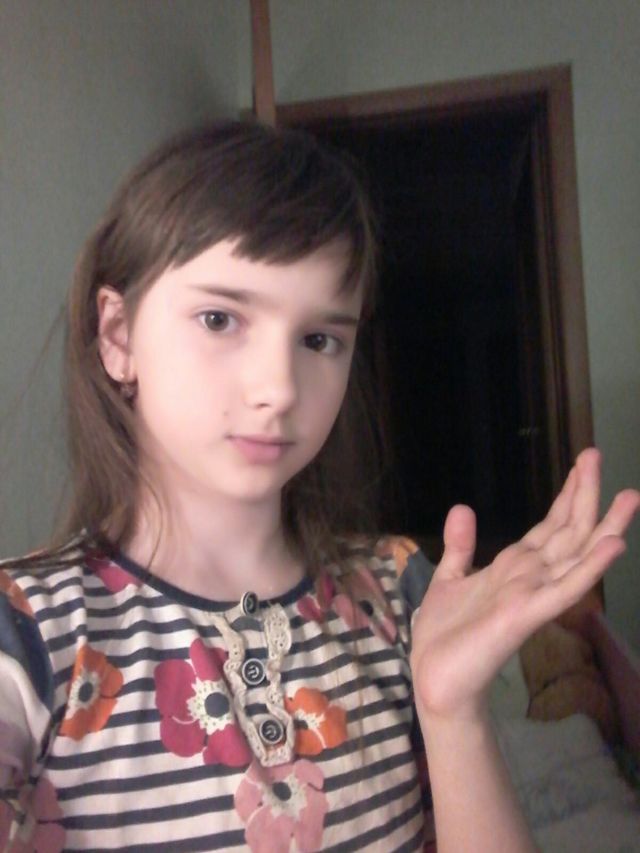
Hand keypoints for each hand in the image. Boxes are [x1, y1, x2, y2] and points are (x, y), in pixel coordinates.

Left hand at [410, 448, 639, 720]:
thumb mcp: (448, 578)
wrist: (435, 677)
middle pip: (568, 530)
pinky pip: (565, 587)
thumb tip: (463, 508)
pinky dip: (590, 566)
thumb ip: (461, 546)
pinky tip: (613, 544)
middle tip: (597, 454)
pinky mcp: (528, 614)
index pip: (550, 524)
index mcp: (514, 566)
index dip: (567, 494)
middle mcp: (531, 576)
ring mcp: (533, 593)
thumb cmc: (445, 635)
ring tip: (630, 496)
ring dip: (604, 525)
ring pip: (576, 553)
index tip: (582, 462)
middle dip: (585, 494)